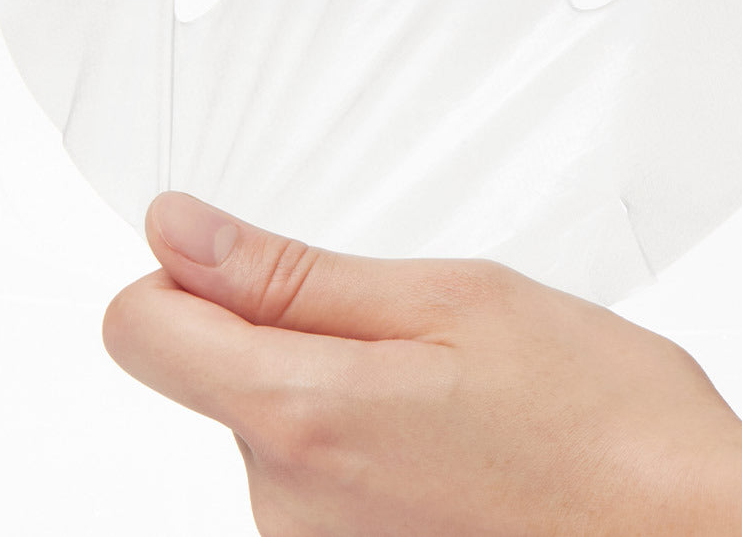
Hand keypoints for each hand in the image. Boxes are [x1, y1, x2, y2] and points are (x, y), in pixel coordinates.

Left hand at [103, 191, 741, 535]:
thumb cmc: (602, 425)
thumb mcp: (455, 301)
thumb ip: (295, 275)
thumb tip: (178, 233)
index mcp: (302, 418)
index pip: (140, 330)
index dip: (187, 274)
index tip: (249, 261)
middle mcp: (283, 512)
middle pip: (222, 377)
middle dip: (304, 336)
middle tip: (424, 341)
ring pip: (281, 428)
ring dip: (349, 395)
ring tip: (459, 403)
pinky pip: (320, 487)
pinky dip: (372, 452)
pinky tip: (460, 454)